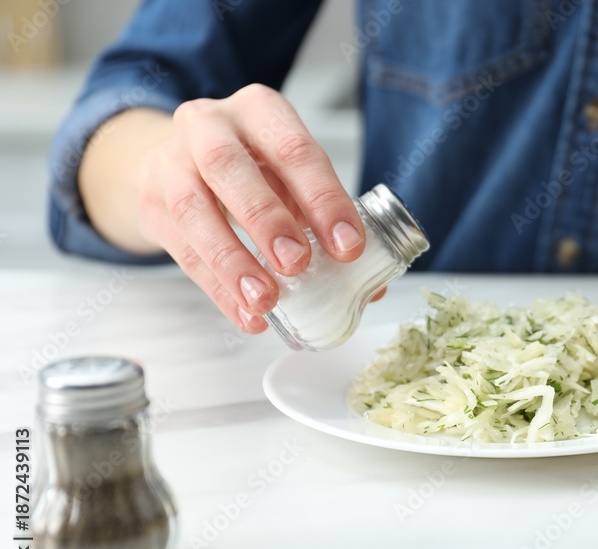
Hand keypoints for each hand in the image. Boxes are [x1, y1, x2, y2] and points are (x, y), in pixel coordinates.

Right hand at [133, 84, 364, 332]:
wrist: (181, 159)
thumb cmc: (252, 169)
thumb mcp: (290, 176)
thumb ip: (326, 220)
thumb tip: (372, 286)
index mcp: (259, 110)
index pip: (293, 149)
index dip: (323, 198)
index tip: (348, 246)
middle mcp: (208, 126)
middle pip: (229, 168)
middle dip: (266, 219)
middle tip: (297, 264)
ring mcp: (170, 161)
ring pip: (192, 209)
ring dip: (232, 260)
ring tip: (265, 300)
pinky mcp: (150, 201)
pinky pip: (180, 249)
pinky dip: (216, 287)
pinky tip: (246, 314)